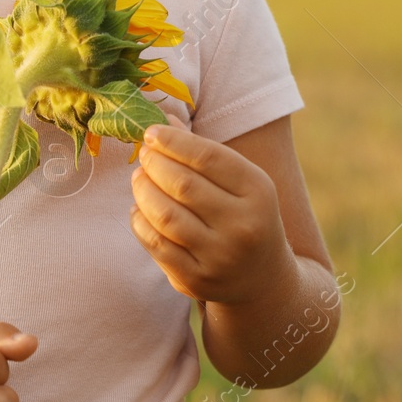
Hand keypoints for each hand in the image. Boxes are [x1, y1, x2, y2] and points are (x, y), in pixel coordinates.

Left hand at [128, 123, 293, 305]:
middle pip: (184, 185)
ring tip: (139, 178)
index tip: (151, 132)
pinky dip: (140, 221)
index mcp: (259, 191)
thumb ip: (204, 152)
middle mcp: (243, 226)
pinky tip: (140, 209)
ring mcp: (220, 257)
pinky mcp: (197, 280)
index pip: (209, 157)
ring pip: (165, 216)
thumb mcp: (240, 182)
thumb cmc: (245, 215)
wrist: (263, 278)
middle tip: (144, 155)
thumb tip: (164, 122)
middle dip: (155, 164)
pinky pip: (157, 245)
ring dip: (143, 190)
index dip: (174, 142)